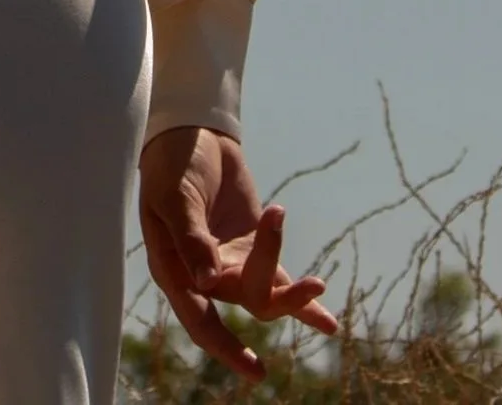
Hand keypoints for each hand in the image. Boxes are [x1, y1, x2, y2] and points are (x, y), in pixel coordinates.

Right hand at [138, 126, 336, 381]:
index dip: (226, 347)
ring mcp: (231, 264)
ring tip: (318, 283)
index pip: (201, 320)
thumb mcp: (176, 197)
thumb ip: (191, 239)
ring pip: (265, 294)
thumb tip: (207, 282)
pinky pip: (279, 279)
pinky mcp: (252, 247)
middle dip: (280, 296)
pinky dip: (303, 302)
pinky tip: (328, 324)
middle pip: (246, 301)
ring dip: (294, 294)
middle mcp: (204, 277)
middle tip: (312, 284)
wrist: (192, 133)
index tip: (256, 368)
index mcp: (175, 271)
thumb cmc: (173, 165)